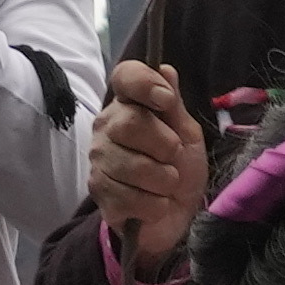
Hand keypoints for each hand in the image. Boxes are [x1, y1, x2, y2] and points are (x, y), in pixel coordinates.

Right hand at [86, 53, 207, 269]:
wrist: (176, 215)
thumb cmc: (182, 169)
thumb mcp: (187, 134)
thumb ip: (174, 105)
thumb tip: (165, 69)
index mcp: (129, 104)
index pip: (125, 76)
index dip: (145, 83)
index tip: (166, 101)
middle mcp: (106, 127)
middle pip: (131, 122)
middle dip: (166, 146)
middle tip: (172, 158)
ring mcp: (98, 159)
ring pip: (135, 166)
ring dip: (164, 181)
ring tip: (164, 185)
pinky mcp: (98, 192)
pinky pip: (131, 197)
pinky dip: (154, 206)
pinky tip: (153, 204)